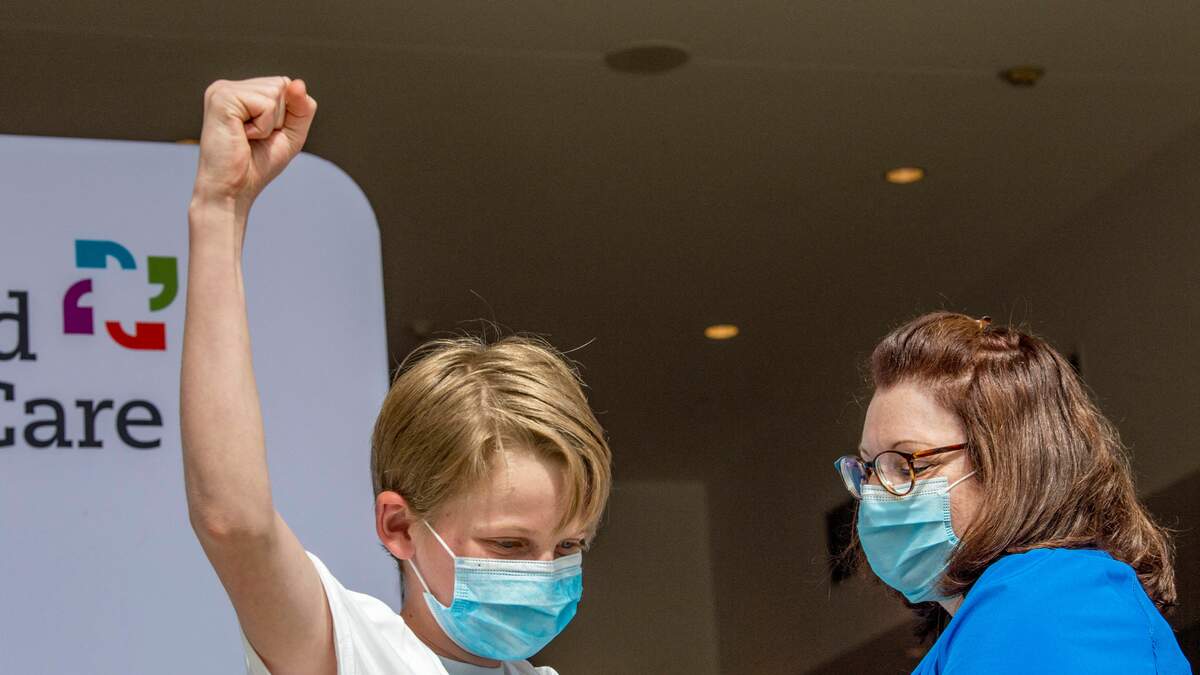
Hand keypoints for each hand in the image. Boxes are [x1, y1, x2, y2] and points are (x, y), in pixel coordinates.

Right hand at [191, 77, 316, 213]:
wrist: (231, 191)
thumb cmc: (256, 166)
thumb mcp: (290, 134)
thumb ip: (301, 108)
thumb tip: (298, 82)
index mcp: (240, 92)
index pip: (285, 86)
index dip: (287, 116)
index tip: (263, 136)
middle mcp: (228, 87)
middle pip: (282, 85)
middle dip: (279, 119)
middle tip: (254, 139)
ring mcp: (222, 90)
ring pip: (276, 93)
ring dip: (270, 124)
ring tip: (247, 138)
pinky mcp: (222, 98)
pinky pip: (266, 104)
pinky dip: (263, 127)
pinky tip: (242, 137)